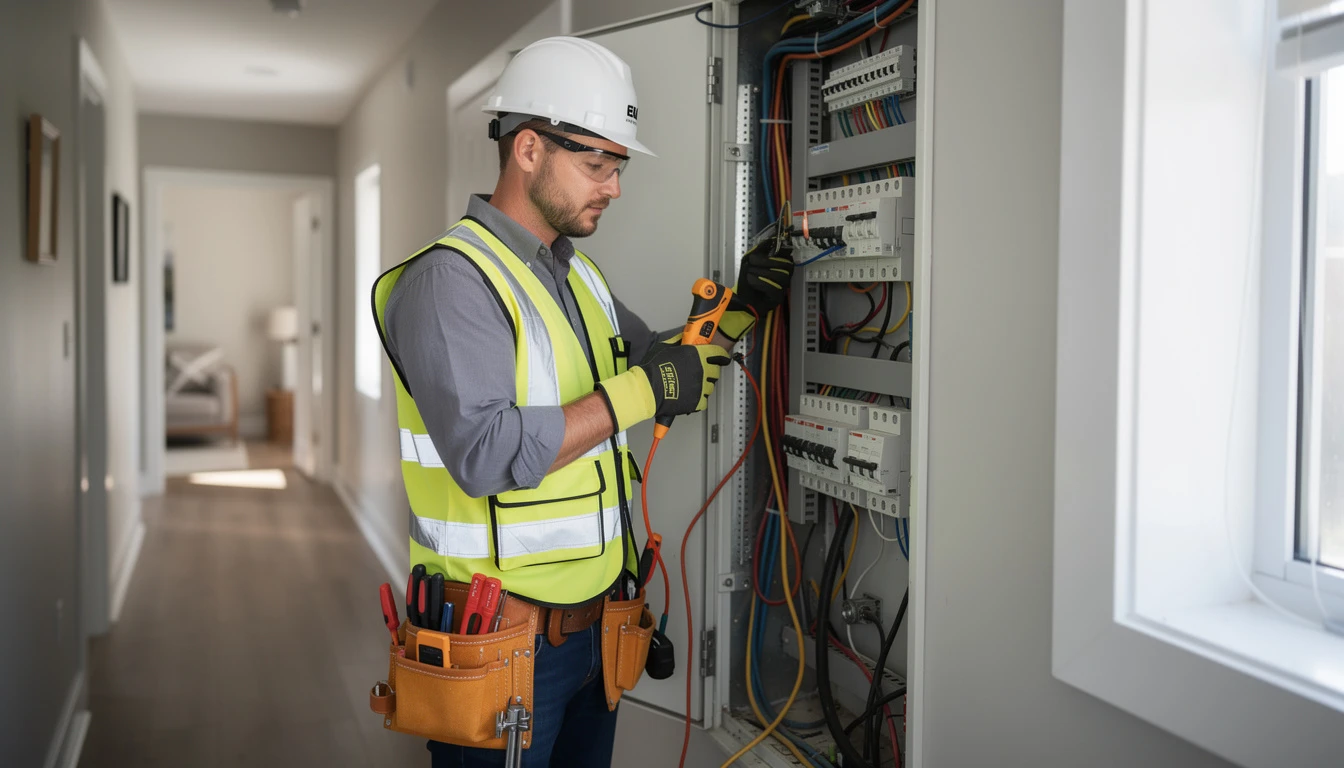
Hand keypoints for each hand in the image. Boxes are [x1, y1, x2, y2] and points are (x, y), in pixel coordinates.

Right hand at [597, 343, 730, 429]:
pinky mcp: (697, 401)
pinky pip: (704, 400)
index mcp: (697, 355)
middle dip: (710, 371)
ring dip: (703, 385)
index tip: (722, 357)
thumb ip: (679, 341)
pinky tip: (689, 396)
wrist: (648, 389)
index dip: (721, 355)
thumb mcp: (666, 347)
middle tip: (701, 372)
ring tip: (690, 385)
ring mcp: (701, 386)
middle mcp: (702, 370)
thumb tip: (686, 337)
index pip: (719, 353)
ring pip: (710, 386)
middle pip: (715, 371)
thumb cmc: (654, 369)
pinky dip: (698, 399)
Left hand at [719, 239, 794, 340]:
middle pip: (786, 265)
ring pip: (781, 276)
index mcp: (779, 266)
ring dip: (762, 272)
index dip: (779, 251)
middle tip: (752, 262)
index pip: (787, 256)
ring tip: (750, 273)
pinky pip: (774, 288)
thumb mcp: (748, 262)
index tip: (769, 248)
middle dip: (767, 261)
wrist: (741, 301)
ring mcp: (783, 288)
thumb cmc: (747, 282)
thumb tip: (769, 240)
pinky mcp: (778, 298)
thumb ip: (758, 250)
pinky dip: (760, 283)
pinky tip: (752, 282)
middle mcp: (784, 276)